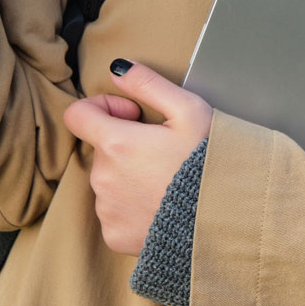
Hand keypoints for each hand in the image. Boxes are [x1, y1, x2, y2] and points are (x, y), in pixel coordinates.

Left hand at [62, 60, 213, 256]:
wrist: (226, 221)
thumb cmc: (210, 163)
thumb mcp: (189, 111)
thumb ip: (148, 84)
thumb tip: (117, 69)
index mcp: (116, 143)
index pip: (78, 115)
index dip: (103, 107)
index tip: (132, 115)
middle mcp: (102, 178)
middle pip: (102, 149)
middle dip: (125, 144)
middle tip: (164, 151)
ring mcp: (107, 210)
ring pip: (108, 181)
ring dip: (129, 176)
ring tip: (166, 181)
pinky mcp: (114, 236)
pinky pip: (114, 212)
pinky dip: (132, 207)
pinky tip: (161, 206)